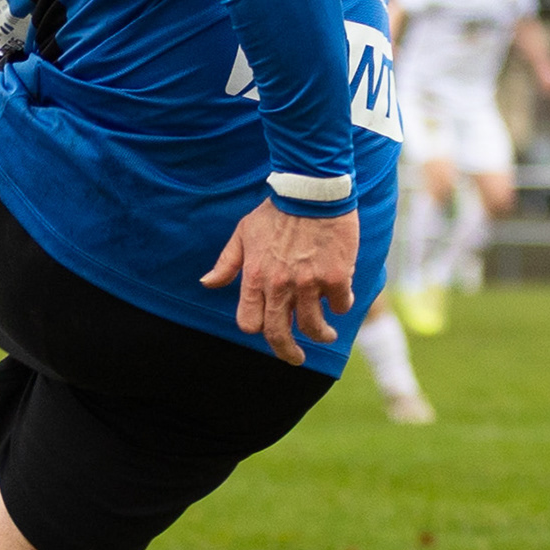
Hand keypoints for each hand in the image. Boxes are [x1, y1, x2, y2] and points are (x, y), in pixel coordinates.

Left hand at [200, 203, 358, 365]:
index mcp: (255, 277)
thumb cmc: (276, 210)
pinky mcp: (336, 276)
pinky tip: (342, 300)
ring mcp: (309, 283)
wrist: (311, 190)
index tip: (269, 330)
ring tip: (328, 334)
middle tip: (296, 359)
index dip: (259, 330)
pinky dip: (342, 306)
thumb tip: (206, 283)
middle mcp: (280, 285)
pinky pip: (340, 304)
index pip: (250, 322)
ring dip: (322, 335)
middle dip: (288, 353)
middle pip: (278, 335)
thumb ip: (227, 263)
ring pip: (313, 326)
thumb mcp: (244, 233)